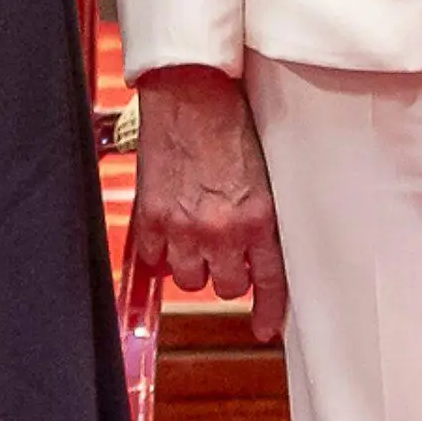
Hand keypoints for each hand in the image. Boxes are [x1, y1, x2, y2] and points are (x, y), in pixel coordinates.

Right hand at [129, 64, 288, 342]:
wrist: (191, 92)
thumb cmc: (232, 123)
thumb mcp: (265, 172)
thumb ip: (261, 215)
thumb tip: (259, 250)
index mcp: (259, 216)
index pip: (271, 280)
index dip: (270, 310)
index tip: (267, 328)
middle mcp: (221, 229)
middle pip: (226, 288)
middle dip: (227, 273)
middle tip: (225, 250)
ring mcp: (182, 227)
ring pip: (188, 278)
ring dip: (193, 262)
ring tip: (196, 231)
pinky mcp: (150, 218)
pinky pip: (154, 260)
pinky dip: (161, 250)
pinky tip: (169, 224)